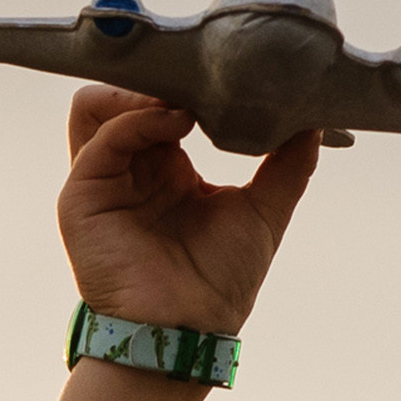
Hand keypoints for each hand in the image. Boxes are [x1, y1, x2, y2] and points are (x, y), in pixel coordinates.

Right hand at [58, 87, 318, 336]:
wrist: (189, 331)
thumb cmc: (219, 283)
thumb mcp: (264, 211)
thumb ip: (288, 165)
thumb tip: (318, 121)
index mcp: (167, 169)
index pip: (162, 104)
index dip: (186, 83)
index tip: (225, 69)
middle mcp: (132, 169)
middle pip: (126, 96)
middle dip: (160, 77)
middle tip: (200, 69)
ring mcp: (103, 181)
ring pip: (98, 106)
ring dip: (137, 90)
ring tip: (182, 94)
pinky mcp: (82, 196)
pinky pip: (100, 138)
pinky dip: (136, 118)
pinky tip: (176, 119)